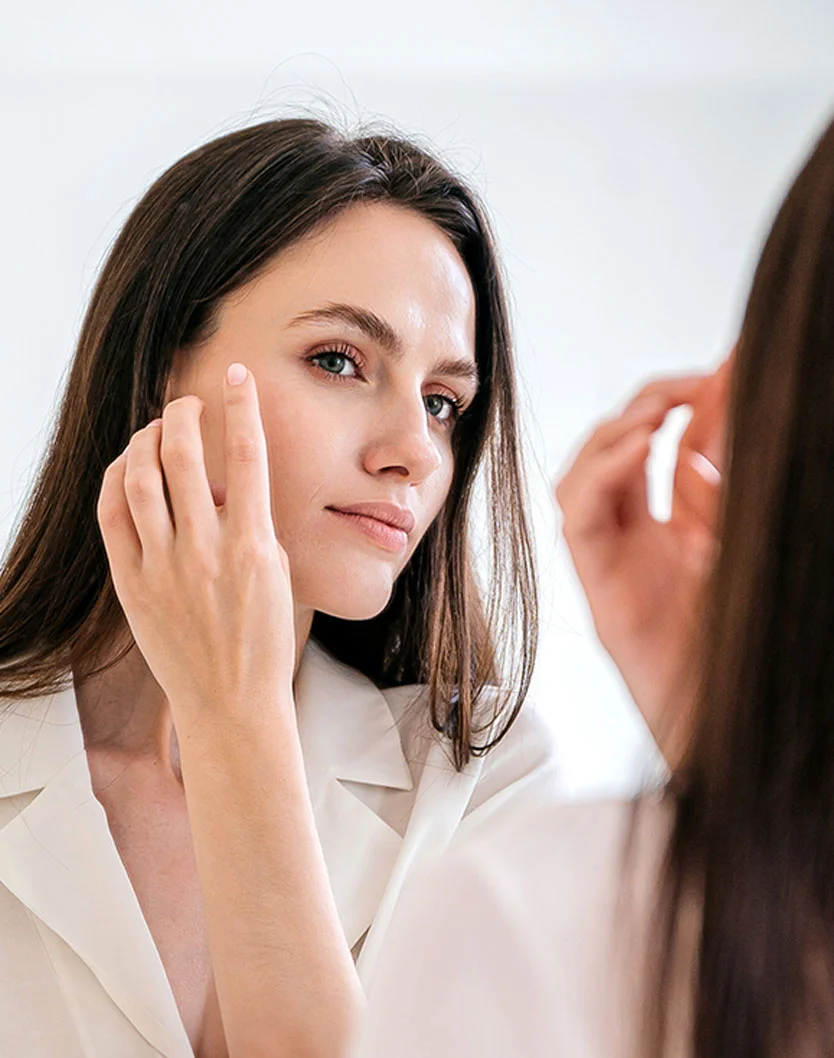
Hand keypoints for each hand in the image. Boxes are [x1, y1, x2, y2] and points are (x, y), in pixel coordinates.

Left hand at [97, 362, 294, 722]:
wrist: (232, 702)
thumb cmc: (262, 640)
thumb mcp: (278, 573)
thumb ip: (251, 523)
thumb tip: (219, 484)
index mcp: (253, 545)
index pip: (247, 456)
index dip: (242, 406)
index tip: (238, 376)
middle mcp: (206, 551)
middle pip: (182, 455)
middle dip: (182, 414)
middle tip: (187, 404)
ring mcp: (164, 568)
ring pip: (139, 478)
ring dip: (145, 440)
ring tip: (155, 430)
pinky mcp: (132, 585)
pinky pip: (112, 517)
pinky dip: (117, 481)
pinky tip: (126, 468)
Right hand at [555, 359, 729, 768]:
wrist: (726, 714)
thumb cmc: (739, 639)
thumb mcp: (735, 535)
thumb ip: (721, 478)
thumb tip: (721, 403)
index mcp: (672, 528)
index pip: (664, 447)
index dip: (685, 403)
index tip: (721, 368)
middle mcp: (636, 539)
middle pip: (617, 455)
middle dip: (649, 407)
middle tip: (690, 383)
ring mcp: (613, 561)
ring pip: (582, 478)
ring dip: (616, 435)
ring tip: (657, 409)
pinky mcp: (598, 585)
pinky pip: (577, 518)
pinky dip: (599, 475)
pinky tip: (634, 450)